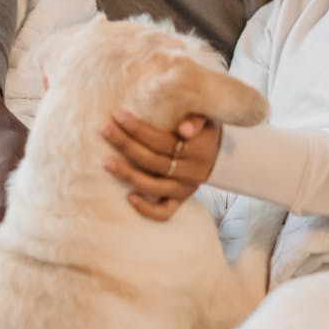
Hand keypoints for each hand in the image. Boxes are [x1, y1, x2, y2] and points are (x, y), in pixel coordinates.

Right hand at [0, 72, 28, 254]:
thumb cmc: (8, 134)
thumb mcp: (28, 145)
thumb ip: (42, 170)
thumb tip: (71, 192)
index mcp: (0, 171)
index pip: (4, 216)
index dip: (18, 236)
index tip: (37, 246)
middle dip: (6, 250)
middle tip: (28, 258)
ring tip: (12, 258)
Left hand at [101, 112, 220, 220]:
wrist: (223, 157)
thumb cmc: (206, 131)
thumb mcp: (208, 119)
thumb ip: (198, 119)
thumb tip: (184, 129)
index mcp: (196, 150)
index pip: (161, 140)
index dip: (139, 129)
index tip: (118, 116)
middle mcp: (190, 172)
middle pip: (151, 161)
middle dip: (125, 145)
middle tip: (104, 130)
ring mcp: (184, 189)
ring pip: (152, 187)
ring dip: (127, 174)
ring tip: (105, 162)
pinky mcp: (180, 201)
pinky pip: (163, 213)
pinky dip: (146, 209)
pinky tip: (128, 197)